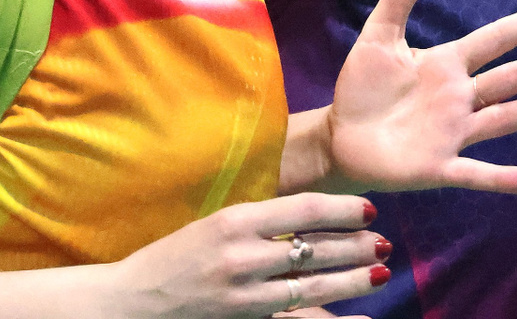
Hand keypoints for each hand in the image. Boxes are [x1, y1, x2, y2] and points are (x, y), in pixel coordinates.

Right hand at [110, 192, 386, 318]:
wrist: (132, 301)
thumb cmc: (176, 257)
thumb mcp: (217, 224)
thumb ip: (261, 220)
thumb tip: (315, 214)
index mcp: (235, 220)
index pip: (304, 209)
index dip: (343, 209)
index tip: (370, 209)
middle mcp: (240, 255)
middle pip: (314, 248)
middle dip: (356, 246)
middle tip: (384, 242)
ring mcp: (242, 294)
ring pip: (311, 285)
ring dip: (351, 278)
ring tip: (379, 271)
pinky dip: (332, 318)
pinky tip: (361, 318)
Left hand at [325, 0, 516, 194]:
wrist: (340, 139)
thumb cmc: (364, 89)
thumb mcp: (379, 36)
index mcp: (449, 64)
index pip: (497, 39)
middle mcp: (461, 97)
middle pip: (513, 78)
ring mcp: (454, 133)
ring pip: (506, 118)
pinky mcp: (439, 166)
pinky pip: (476, 172)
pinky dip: (502, 178)